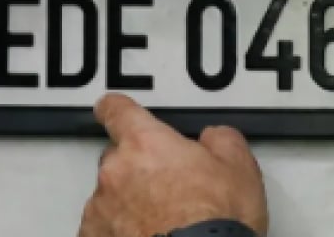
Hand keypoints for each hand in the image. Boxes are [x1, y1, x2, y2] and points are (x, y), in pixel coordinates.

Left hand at [78, 94, 268, 236]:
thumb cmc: (216, 222)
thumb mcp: (238, 168)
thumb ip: (220, 139)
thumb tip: (214, 138)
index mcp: (145, 143)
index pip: (116, 110)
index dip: (117, 110)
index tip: (115, 110)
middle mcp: (116, 171)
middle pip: (117, 157)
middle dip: (138, 167)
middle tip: (169, 187)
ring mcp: (102, 207)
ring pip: (111, 194)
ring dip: (130, 202)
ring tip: (164, 220)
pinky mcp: (95, 236)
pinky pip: (103, 226)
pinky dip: (119, 230)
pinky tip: (146, 235)